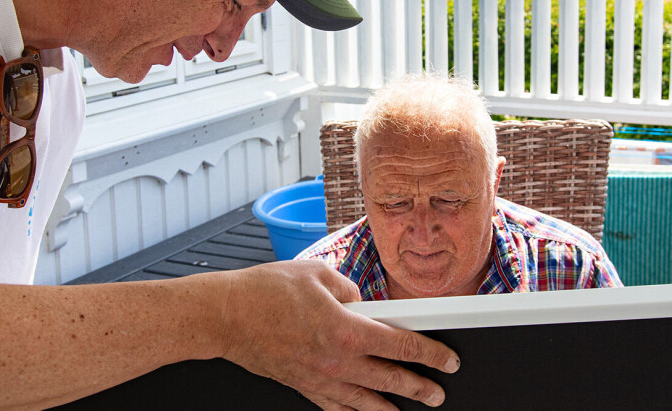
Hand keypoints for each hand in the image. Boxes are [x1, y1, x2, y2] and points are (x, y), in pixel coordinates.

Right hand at [217, 261, 459, 409]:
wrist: (224, 315)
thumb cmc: (265, 291)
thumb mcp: (318, 273)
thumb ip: (350, 289)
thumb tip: (365, 303)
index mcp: (345, 330)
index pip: (401, 345)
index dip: (430, 354)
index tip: (447, 360)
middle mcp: (336, 360)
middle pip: (390, 379)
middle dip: (420, 387)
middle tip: (439, 393)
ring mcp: (318, 378)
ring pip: (365, 400)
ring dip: (393, 406)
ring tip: (412, 408)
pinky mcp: (302, 385)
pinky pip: (335, 406)